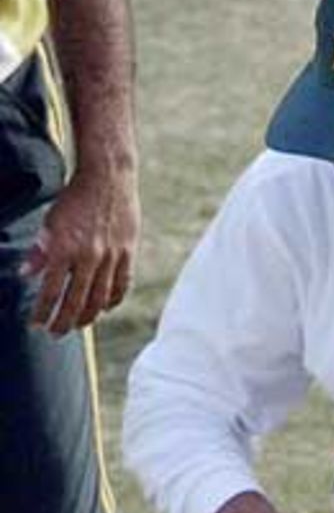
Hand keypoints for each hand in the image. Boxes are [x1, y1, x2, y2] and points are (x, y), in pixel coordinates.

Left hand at [24, 164, 139, 334]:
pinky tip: (104, 308)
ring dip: (87, 316)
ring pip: (100, 297)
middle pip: (75, 300)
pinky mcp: (128, 252)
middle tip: (55, 334)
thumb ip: (39, 251)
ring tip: (77, 325)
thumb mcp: (50, 222)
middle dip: (63, 322)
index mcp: (64, 248)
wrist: (108, 178)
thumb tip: (26, 275)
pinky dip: (113, 300)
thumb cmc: (74, 198)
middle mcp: (88, 256)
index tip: (35, 324)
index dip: (42, 312)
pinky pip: (122, 284)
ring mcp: (111, 256)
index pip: (51, 291)